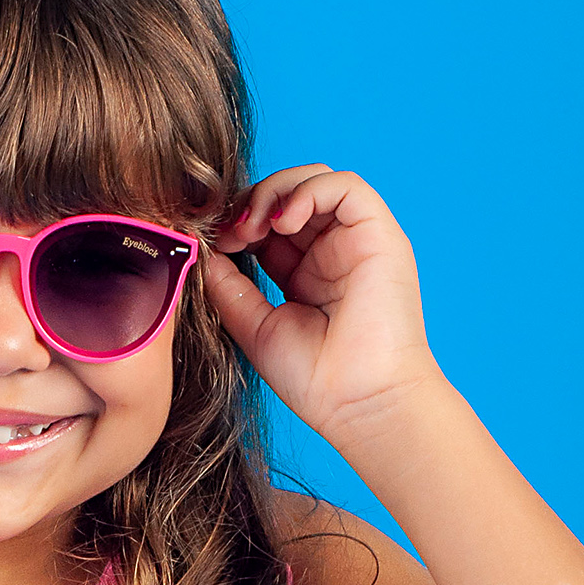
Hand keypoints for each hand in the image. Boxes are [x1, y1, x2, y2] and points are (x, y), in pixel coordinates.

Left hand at [200, 164, 442, 445]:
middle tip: (228, 232)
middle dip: (252, 203)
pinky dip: (308, 190)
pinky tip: (283, 221)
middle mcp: (333, 251)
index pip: (268, 224)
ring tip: (253, 226)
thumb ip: (230, 288)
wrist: (358, 404)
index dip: (239, 222)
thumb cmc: (315, 380)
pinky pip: (344, 186)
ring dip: (275, 192)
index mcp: (306, 273)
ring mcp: (357, 240)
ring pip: (315, 181)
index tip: (214, 243)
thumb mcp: (256, 326)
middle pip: (289, 195)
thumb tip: (204, 252)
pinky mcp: (379, 233)